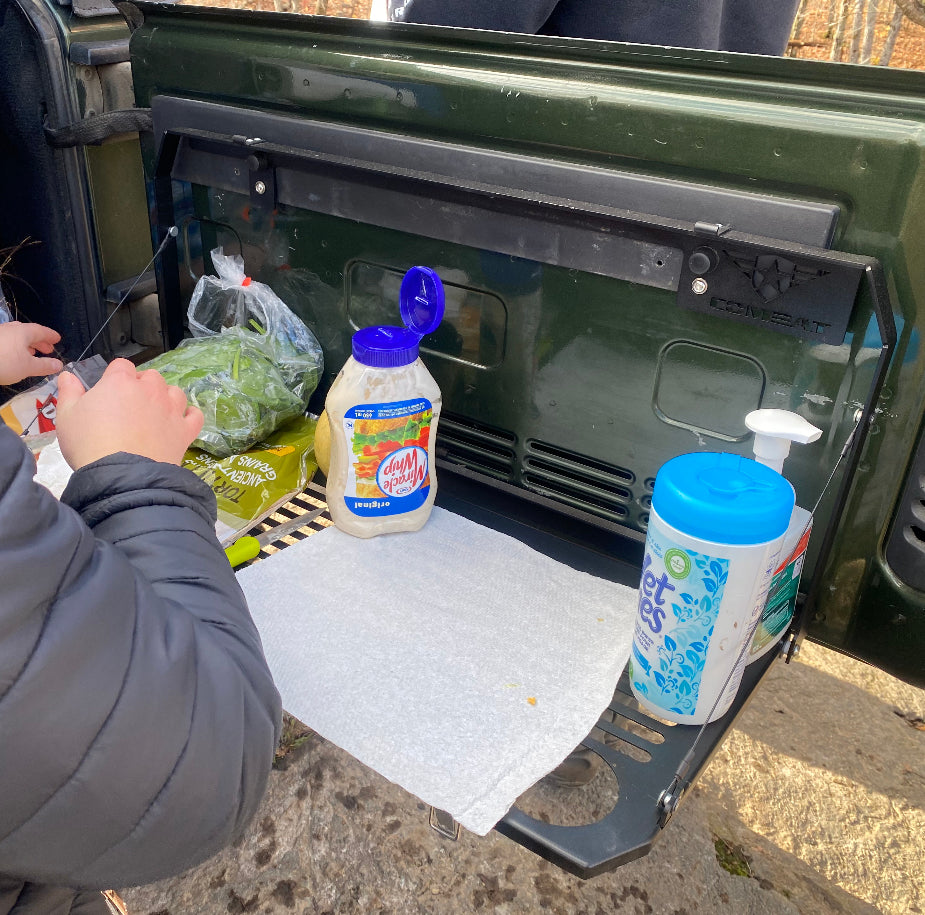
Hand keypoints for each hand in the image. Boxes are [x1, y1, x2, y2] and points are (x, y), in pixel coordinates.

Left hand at [0, 321, 63, 384]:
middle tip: (47, 349)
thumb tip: (59, 364)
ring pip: (16, 336)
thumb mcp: (28, 367)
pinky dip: (14, 347)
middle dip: (39, 341)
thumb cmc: (3, 362)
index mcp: (23, 332)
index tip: (58, 339)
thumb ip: (45, 366)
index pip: (41, 331)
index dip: (51, 335)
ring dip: (26, 344)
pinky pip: (6, 341)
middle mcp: (11, 329)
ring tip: (31, 354)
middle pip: (28, 332)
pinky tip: (13, 356)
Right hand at [55, 358, 203, 469]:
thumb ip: (69, 392)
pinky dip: (190, 416)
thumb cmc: (89, 444)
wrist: (120, 476)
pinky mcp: (185, 430)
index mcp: (121, 382)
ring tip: (154, 413)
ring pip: (174, 392)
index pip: (121, 366)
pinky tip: (180, 422)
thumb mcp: (66, 416)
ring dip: (166, 397)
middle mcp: (150, 390)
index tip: (109, 391)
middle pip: (150, 376)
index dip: (115, 376)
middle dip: (141, 386)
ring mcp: (171, 410)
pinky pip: (195, 415)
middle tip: (129, 406)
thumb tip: (68, 376)